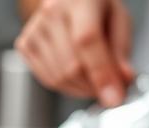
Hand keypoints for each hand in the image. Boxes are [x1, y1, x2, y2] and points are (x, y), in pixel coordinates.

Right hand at [15, 0, 135, 106]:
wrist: (69, 0)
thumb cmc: (95, 6)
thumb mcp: (119, 19)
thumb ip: (121, 51)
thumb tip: (123, 80)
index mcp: (79, 0)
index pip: (87, 40)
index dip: (101, 73)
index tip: (114, 97)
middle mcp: (52, 12)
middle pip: (71, 65)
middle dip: (94, 87)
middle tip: (110, 89)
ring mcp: (35, 29)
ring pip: (58, 78)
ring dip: (81, 89)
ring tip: (93, 79)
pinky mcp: (25, 44)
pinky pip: (47, 79)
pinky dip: (66, 86)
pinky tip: (76, 76)